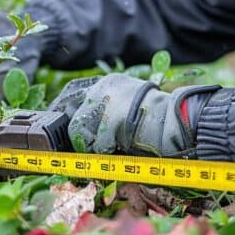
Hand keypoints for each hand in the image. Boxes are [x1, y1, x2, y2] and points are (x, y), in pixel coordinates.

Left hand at [48, 74, 219, 156]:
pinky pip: (98, 145)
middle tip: (84, 147)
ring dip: (93, 145)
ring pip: (83, 133)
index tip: (56, 123)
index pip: (72, 92)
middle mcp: (104, 87)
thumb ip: (104, 110)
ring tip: (112, 146)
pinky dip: (107, 152)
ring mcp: (107, 103)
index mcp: (107, 82)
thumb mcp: (126, 104)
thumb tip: (79, 128)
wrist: (178, 120)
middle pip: (74, 117)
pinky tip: (121, 147)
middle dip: (77, 136)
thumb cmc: (156, 118)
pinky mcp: (113, 120)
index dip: (61, 109)